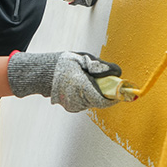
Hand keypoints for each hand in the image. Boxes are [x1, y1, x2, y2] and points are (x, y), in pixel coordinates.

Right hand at [7, 51, 121, 112]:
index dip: (115, 96)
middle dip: (106, 90)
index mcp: (82, 88)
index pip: (104, 100)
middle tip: (103, 78)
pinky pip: (86, 102)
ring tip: (88, 78)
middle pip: (101, 100)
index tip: (122, 90)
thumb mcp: (85, 59)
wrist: (44, 72)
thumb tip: (118, 72)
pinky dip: (89, 94)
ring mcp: (74, 105)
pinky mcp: (71, 107)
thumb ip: (102, 67)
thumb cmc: (65, 63)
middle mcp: (78, 100)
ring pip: (94, 101)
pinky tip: (82, 83)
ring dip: (97, 92)